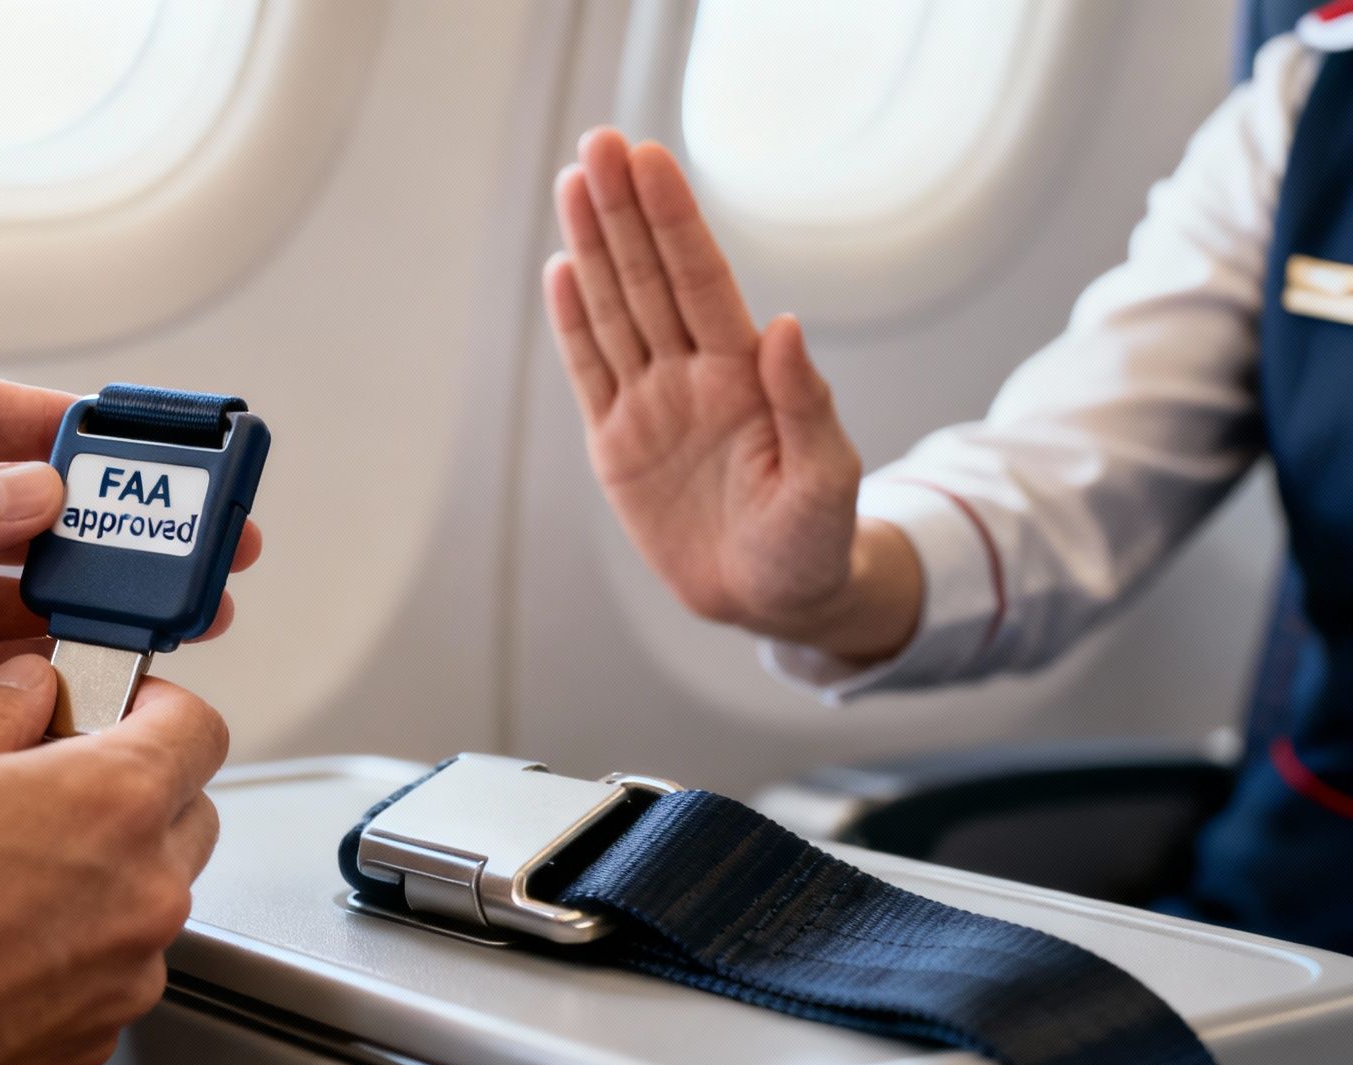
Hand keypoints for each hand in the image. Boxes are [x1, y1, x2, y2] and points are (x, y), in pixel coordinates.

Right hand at [0, 655, 227, 1064]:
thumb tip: (26, 689)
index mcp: (110, 803)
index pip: (198, 727)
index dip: (153, 706)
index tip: (111, 708)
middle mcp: (139, 894)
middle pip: (187, 813)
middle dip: (131, 789)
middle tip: (45, 784)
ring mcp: (121, 978)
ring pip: (149, 897)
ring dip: (103, 873)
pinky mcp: (90, 1040)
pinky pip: (111, 970)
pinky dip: (74, 947)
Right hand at [542, 129, 918, 659]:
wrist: (775, 599)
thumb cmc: (813, 540)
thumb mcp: (826, 480)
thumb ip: (806, 404)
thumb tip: (787, 326)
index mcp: (744, 374)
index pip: (700, 281)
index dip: (674, 222)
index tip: (650, 161)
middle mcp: (692, 374)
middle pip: (649, 279)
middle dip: (624, 211)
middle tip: (599, 143)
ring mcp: (652, 403)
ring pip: (614, 311)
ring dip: (591, 248)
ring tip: (572, 183)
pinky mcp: (617, 443)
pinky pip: (590, 373)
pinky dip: (573, 323)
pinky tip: (560, 270)